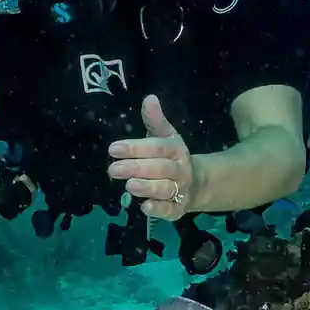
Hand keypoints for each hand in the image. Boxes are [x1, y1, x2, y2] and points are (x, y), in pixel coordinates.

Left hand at [107, 95, 195, 220]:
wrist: (196, 183)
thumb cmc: (170, 157)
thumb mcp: (165, 136)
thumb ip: (155, 120)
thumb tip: (149, 98)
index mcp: (175, 149)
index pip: (157, 147)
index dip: (136, 148)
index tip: (113, 149)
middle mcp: (180, 169)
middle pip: (160, 168)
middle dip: (137, 168)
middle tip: (113, 169)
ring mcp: (181, 190)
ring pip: (165, 189)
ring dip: (147, 188)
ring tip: (128, 186)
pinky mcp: (177, 209)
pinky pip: (170, 210)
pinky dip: (159, 209)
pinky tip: (144, 207)